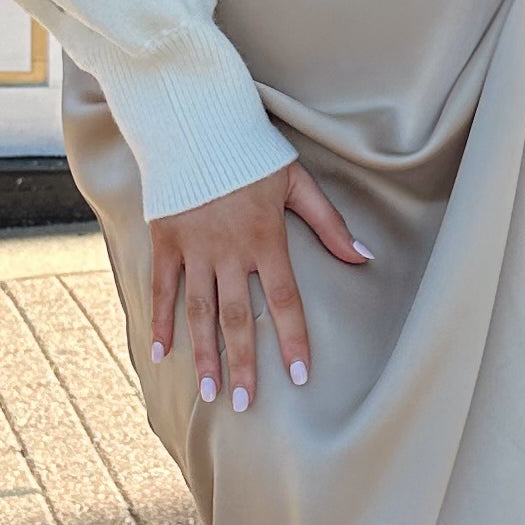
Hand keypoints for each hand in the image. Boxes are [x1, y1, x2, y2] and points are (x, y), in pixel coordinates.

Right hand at [147, 159, 369, 410]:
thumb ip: (330, 224)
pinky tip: (161, 353)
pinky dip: (160, 321)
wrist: (196, 120)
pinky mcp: (165, 240)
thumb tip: (365, 257)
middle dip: (243, 363)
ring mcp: (194, 247)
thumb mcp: (297, 182)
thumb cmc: (251, 151)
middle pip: (237, 317)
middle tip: (245, 404)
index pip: (284, 300)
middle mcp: (228, 250)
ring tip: (209, 391)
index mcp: (265, 238)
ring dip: (204, 354)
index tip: (300, 376)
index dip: (293, 340)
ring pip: (198, 311)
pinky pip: (162, 288)